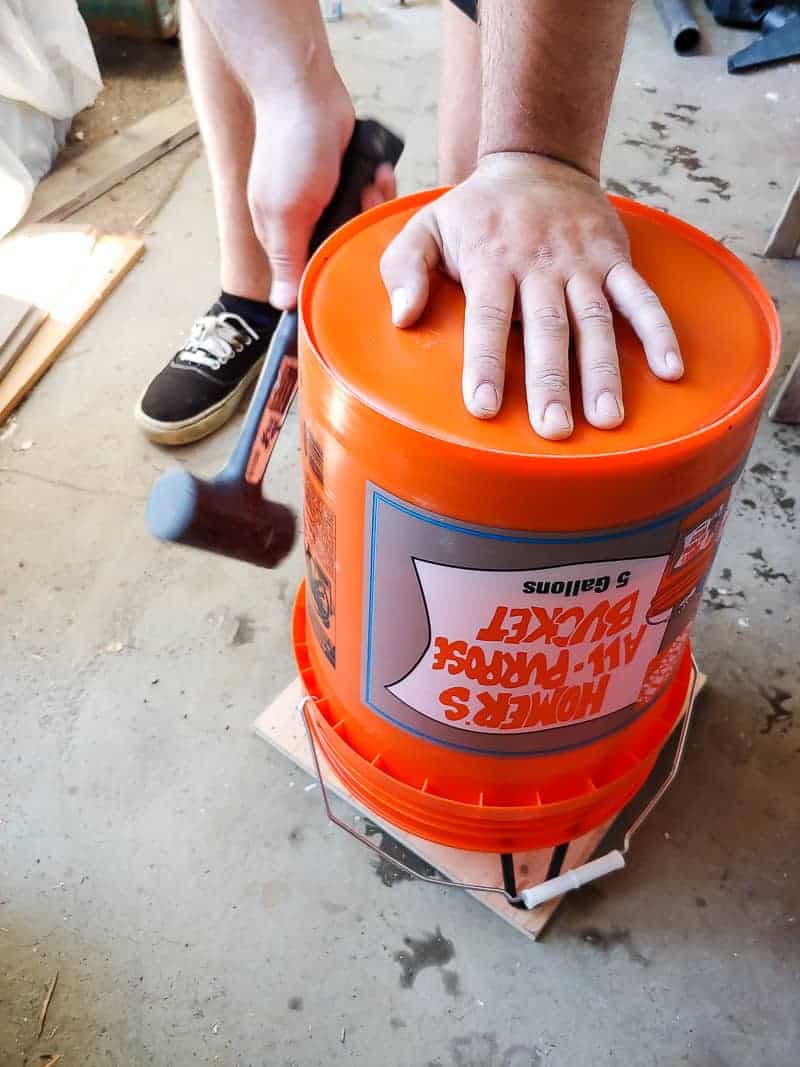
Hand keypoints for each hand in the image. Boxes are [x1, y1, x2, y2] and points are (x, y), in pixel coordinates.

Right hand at [249, 79, 395, 308]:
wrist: (305, 91)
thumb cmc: (290, 148)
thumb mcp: (286, 213)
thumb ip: (286, 259)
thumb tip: (281, 304)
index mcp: (283, 237)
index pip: (309, 275)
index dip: (334, 269)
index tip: (351, 256)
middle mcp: (304, 223)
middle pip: (343, 249)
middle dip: (359, 230)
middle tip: (363, 204)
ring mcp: (326, 202)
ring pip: (361, 224)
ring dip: (373, 203)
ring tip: (372, 181)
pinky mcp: (346, 182)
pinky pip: (371, 198)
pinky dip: (378, 185)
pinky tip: (378, 171)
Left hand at [380, 153, 682, 439]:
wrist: (537, 159)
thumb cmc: (476, 212)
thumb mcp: (426, 226)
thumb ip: (405, 269)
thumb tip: (401, 316)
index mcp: (491, 261)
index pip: (487, 317)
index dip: (486, 362)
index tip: (485, 408)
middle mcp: (539, 265)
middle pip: (546, 328)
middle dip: (551, 380)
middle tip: (554, 430)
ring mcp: (582, 264)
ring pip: (595, 321)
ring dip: (604, 370)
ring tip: (609, 419)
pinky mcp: (615, 260)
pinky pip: (640, 297)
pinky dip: (659, 330)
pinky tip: (671, 371)